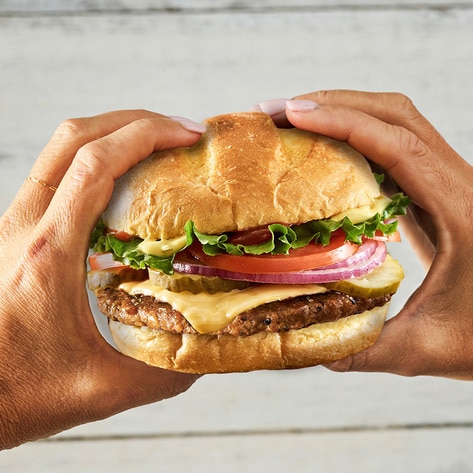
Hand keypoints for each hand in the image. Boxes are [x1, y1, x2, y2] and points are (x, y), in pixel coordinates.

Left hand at [0, 111, 204, 448]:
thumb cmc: (20, 392)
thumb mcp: (103, 388)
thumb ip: (166, 370)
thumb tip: (212, 346)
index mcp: (49, 253)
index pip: (96, 164)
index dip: (147, 136)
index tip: (188, 135)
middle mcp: (26, 226)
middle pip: (76, 137)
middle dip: (136, 121)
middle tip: (182, 132)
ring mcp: (15, 223)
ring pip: (61, 147)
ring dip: (113, 131)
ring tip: (158, 142)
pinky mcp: (16, 230)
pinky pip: (56, 171)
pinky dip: (95, 155)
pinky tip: (124, 176)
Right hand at [256, 91, 472, 378]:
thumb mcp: (429, 350)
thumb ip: (367, 351)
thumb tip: (311, 350)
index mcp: (460, 209)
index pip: (397, 145)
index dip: (342, 123)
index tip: (293, 115)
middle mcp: (457, 182)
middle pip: (394, 115)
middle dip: (333, 104)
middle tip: (278, 112)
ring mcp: (449, 180)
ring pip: (396, 122)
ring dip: (343, 112)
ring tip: (292, 121)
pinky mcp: (436, 188)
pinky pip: (393, 145)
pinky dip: (354, 136)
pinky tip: (324, 150)